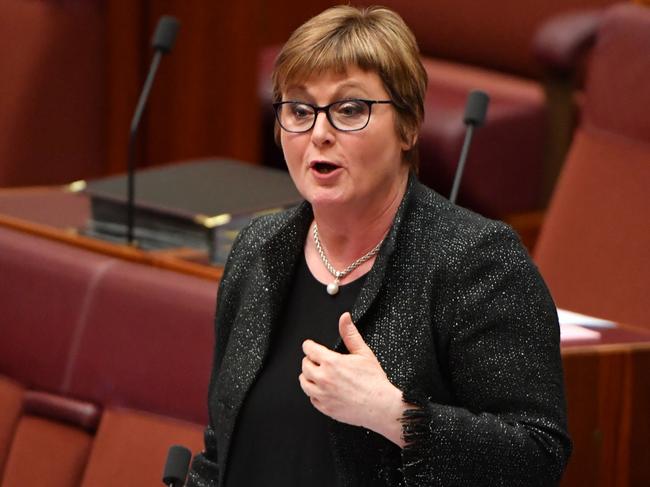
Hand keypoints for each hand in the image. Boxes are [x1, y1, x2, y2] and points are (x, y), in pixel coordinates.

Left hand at [299, 312, 405, 446]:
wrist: (380, 406)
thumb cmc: (374, 381)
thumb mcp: (363, 352)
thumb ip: (350, 334)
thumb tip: (344, 318)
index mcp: (331, 362)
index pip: (308, 349)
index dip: (309, 345)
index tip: (311, 346)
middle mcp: (323, 378)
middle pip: (304, 365)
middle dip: (310, 361)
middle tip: (318, 361)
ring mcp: (322, 395)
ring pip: (304, 383)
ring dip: (309, 377)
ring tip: (319, 375)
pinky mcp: (325, 408)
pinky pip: (312, 399)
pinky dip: (315, 394)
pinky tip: (325, 390)